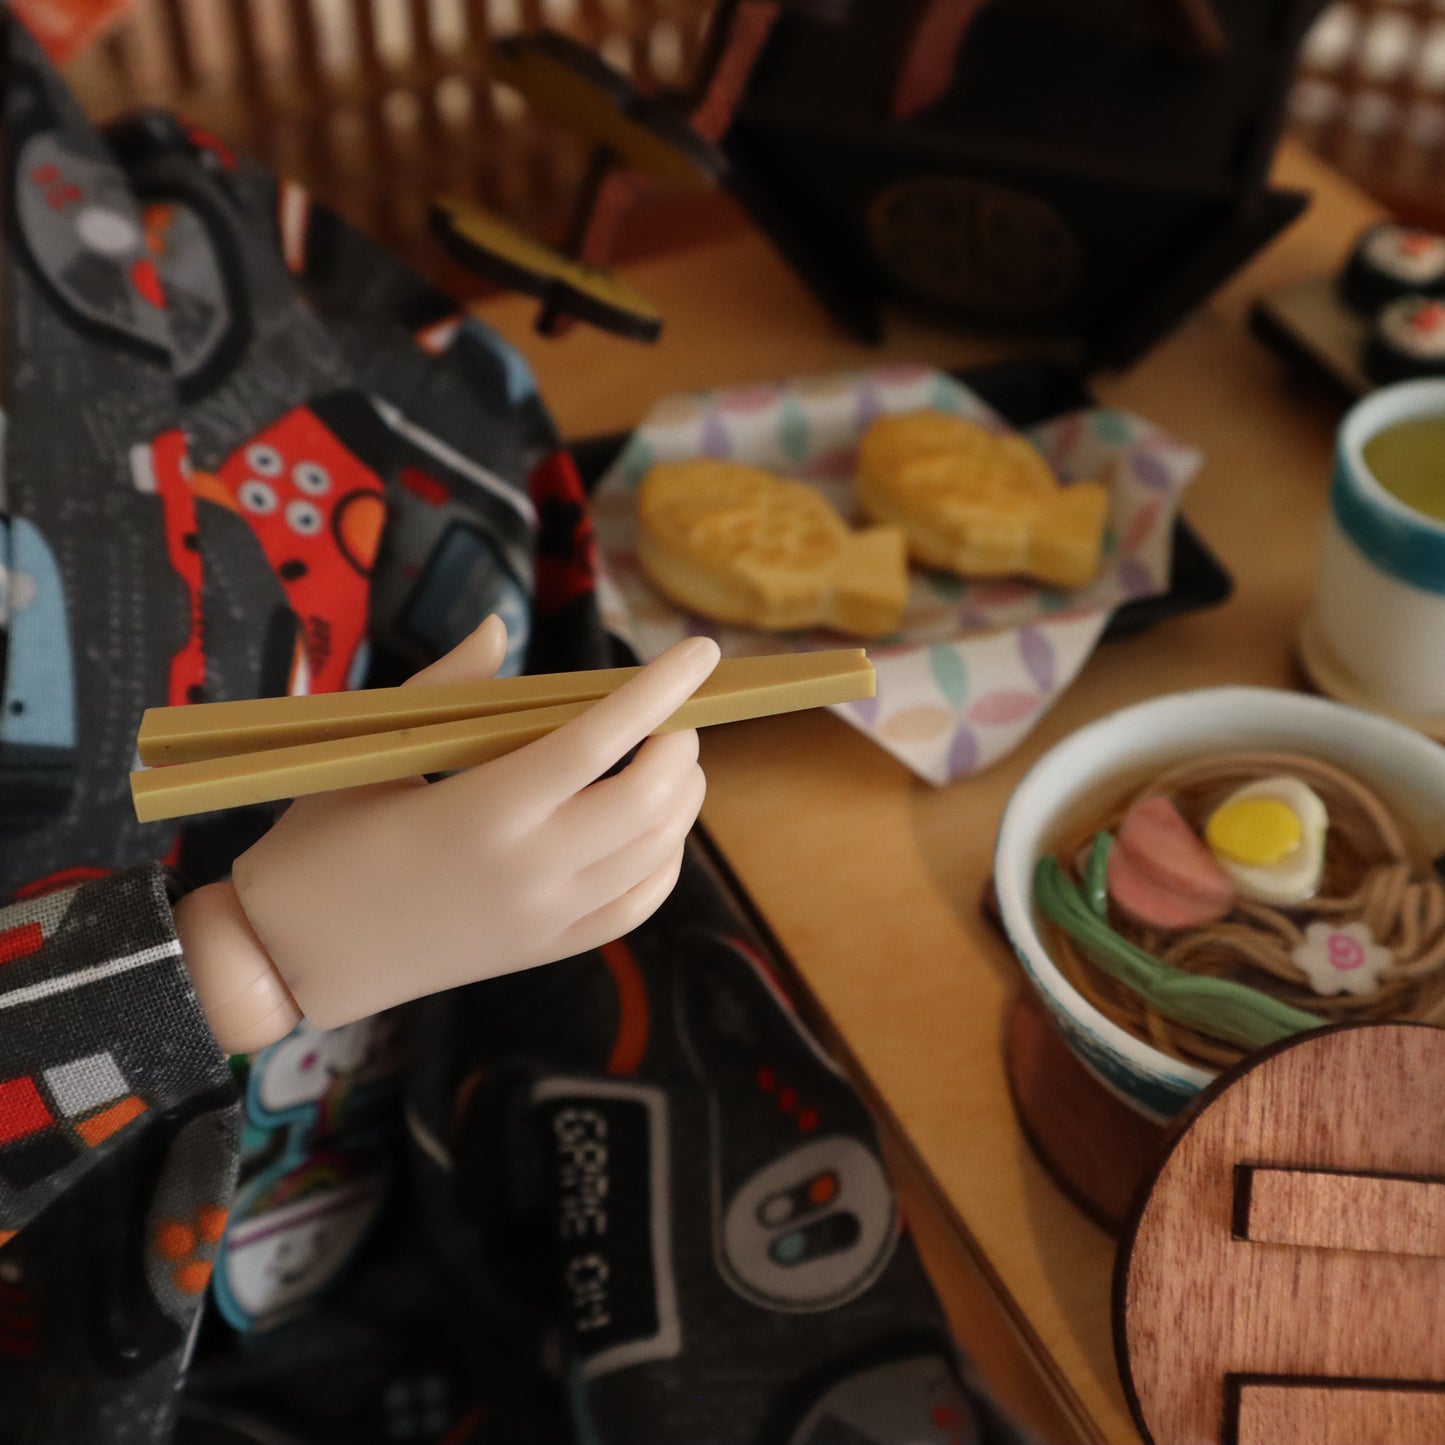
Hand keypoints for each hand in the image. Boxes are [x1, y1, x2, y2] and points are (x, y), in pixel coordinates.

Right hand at [217, 618, 717, 1031]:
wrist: (290, 960)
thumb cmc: (319, 844)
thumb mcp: (371, 753)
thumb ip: (448, 686)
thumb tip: (502, 625)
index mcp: (482, 810)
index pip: (598, 739)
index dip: (658, 690)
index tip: (701, 652)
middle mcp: (528, 868)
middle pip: (645, 799)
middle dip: (678, 744)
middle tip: (674, 714)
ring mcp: (545, 917)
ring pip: (655, 852)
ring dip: (682, 798)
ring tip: (673, 759)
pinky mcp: (547, 951)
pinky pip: (637, 906)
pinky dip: (666, 860)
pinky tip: (659, 829)